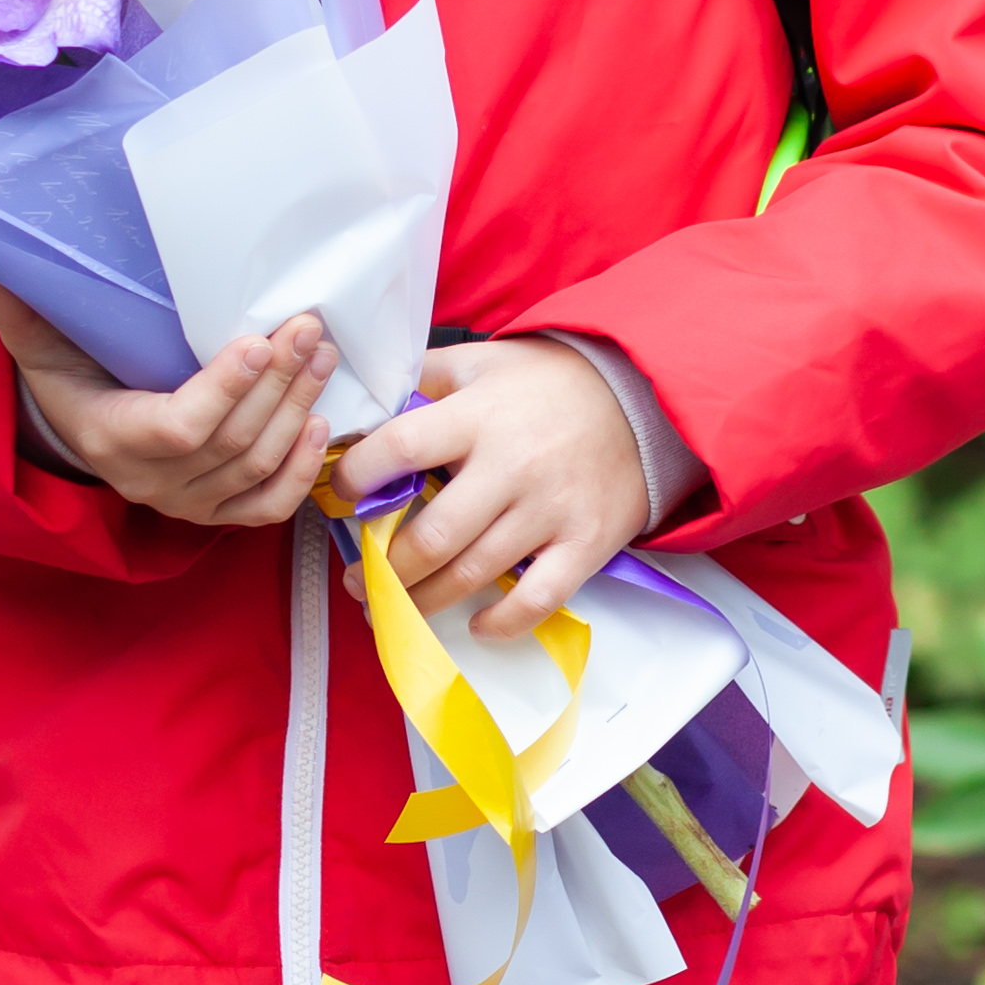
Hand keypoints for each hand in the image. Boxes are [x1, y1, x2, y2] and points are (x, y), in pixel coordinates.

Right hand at [0, 284, 336, 530]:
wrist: (74, 427)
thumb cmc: (65, 371)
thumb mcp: (36, 340)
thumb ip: (22, 310)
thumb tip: (2, 268)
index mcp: (110, 436)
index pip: (178, 426)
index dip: (222, 390)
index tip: (255, 343)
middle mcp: (149, 480)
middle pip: (230, 440)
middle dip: (277, 382)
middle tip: (305, 329)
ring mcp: (185, 502)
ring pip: (255, 464)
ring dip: (297, 408)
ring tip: (320, 355)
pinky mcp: (213, 512)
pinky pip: (266, 508)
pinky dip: (299, 471)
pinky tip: (319, 421)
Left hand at [347, 336, 649, 640]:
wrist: (643, 398)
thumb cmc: (551, 383)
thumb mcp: (484, 361)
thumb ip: (425, 375)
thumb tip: (365, 396)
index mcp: (479, 417)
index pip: (401, 449)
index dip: (358, 476)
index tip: (340, 491)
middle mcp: (512, 467)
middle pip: (433, 535)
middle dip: (384, 568)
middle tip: (358, 580)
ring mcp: (550, 512)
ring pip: (473, 574)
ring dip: (423, 601)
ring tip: (393, 608)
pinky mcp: (584, 544)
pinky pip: (536, 599)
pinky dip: (501, 622)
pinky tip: (474, 622)